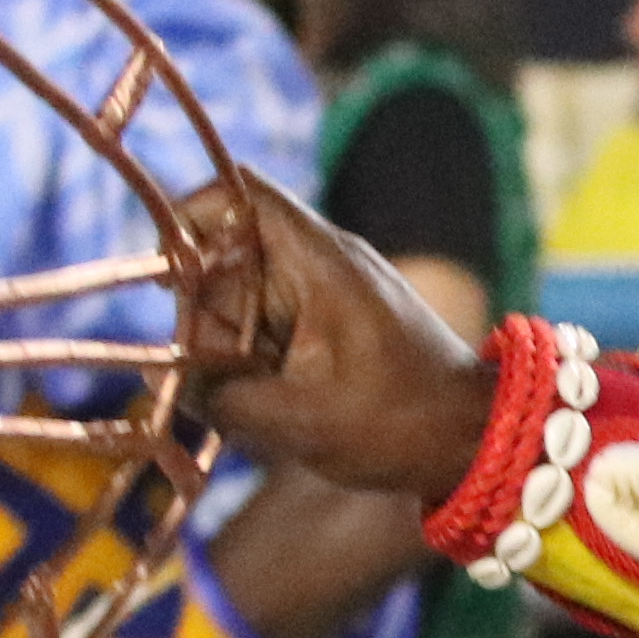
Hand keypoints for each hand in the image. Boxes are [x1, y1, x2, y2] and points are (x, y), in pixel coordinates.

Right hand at [184, 166, 506, 504]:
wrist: (476, 442)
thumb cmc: (400, 424)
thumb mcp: (300, 421)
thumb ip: (224, 398)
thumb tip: (173, 386)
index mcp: (319, 261)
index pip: (239, 194)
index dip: (188, 217)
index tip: (163, 273)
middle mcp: (320, 265)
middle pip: (226, 259)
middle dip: (205, 317)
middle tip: (223, 376)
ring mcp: (326, 295)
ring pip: (241, 302)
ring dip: (229, 351)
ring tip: (259, 401)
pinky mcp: (329, 327)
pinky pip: (267, 330)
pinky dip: (255, 365)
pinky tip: (271, 406)